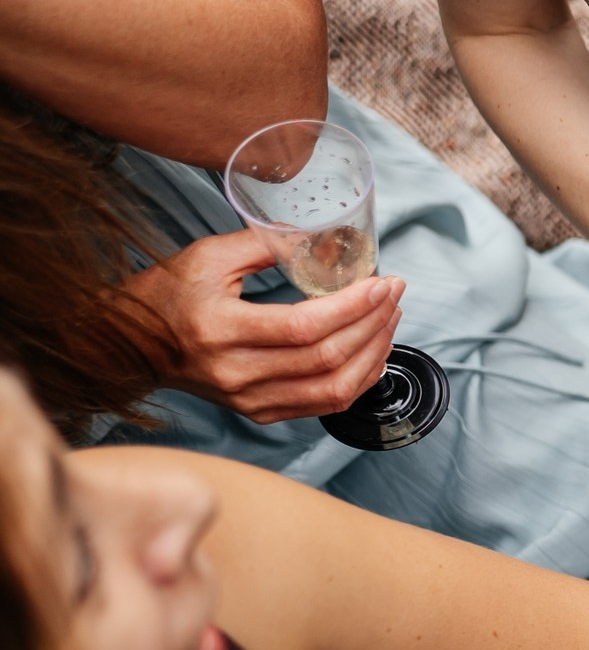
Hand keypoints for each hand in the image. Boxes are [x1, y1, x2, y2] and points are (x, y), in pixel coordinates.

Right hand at [119, 229, 404, 423]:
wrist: (134, 345)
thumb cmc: (167, 294)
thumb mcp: (207, 257)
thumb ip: (262, 243)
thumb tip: (320, 235)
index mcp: (220, 330)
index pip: (305, 327)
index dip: (352, 307)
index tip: (383, 283)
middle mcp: (237, 373)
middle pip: (326, 358)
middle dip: (373, 325)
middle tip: (394, 295)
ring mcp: (250, 400)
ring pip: (334, 388)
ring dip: (373, 354)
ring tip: (390, 320)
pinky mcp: (261, 413)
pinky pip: (325, 405)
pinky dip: (358, 380)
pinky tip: (373, 353)